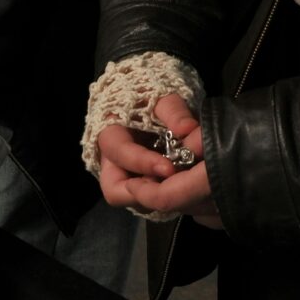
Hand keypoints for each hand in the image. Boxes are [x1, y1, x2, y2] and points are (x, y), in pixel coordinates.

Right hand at [98, 94, 222, 227]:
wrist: (149, 105)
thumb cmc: (151, 99)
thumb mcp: (161, 97)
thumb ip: (173, 111)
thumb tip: (188, 129)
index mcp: (110, 136)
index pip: (119, 154)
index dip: (142, 163)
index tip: (169, 168)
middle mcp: (112, 163)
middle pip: (116, 190)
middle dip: (145, 194)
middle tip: (176, 189)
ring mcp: (126, 179)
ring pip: (134, 200)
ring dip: (159, 199)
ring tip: (186, 188)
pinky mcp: (142, 188)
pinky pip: (151, 202)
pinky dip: (169, 200)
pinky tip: (189, 190)